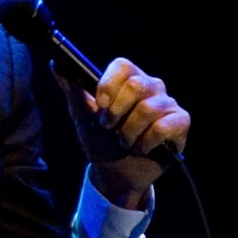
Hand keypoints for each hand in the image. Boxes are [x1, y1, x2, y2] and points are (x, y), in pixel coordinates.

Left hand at [56, 58, 189, 208]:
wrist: (116, 172)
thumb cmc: (101, 140)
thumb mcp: (82, 116)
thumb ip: (72, 90)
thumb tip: (57, 65)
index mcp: (128, 79)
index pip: (123, 65)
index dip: (109, 84)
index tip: (99, 105)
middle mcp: (151, 86)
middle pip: (136, 85)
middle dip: (117, 112)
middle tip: (109, 128)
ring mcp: (167, 104)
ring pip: (148, 108)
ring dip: (129, 132)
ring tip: (125, 142)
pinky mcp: (180, 123)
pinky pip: (164, 126)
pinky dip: (147, 141)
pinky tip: (142, 147)